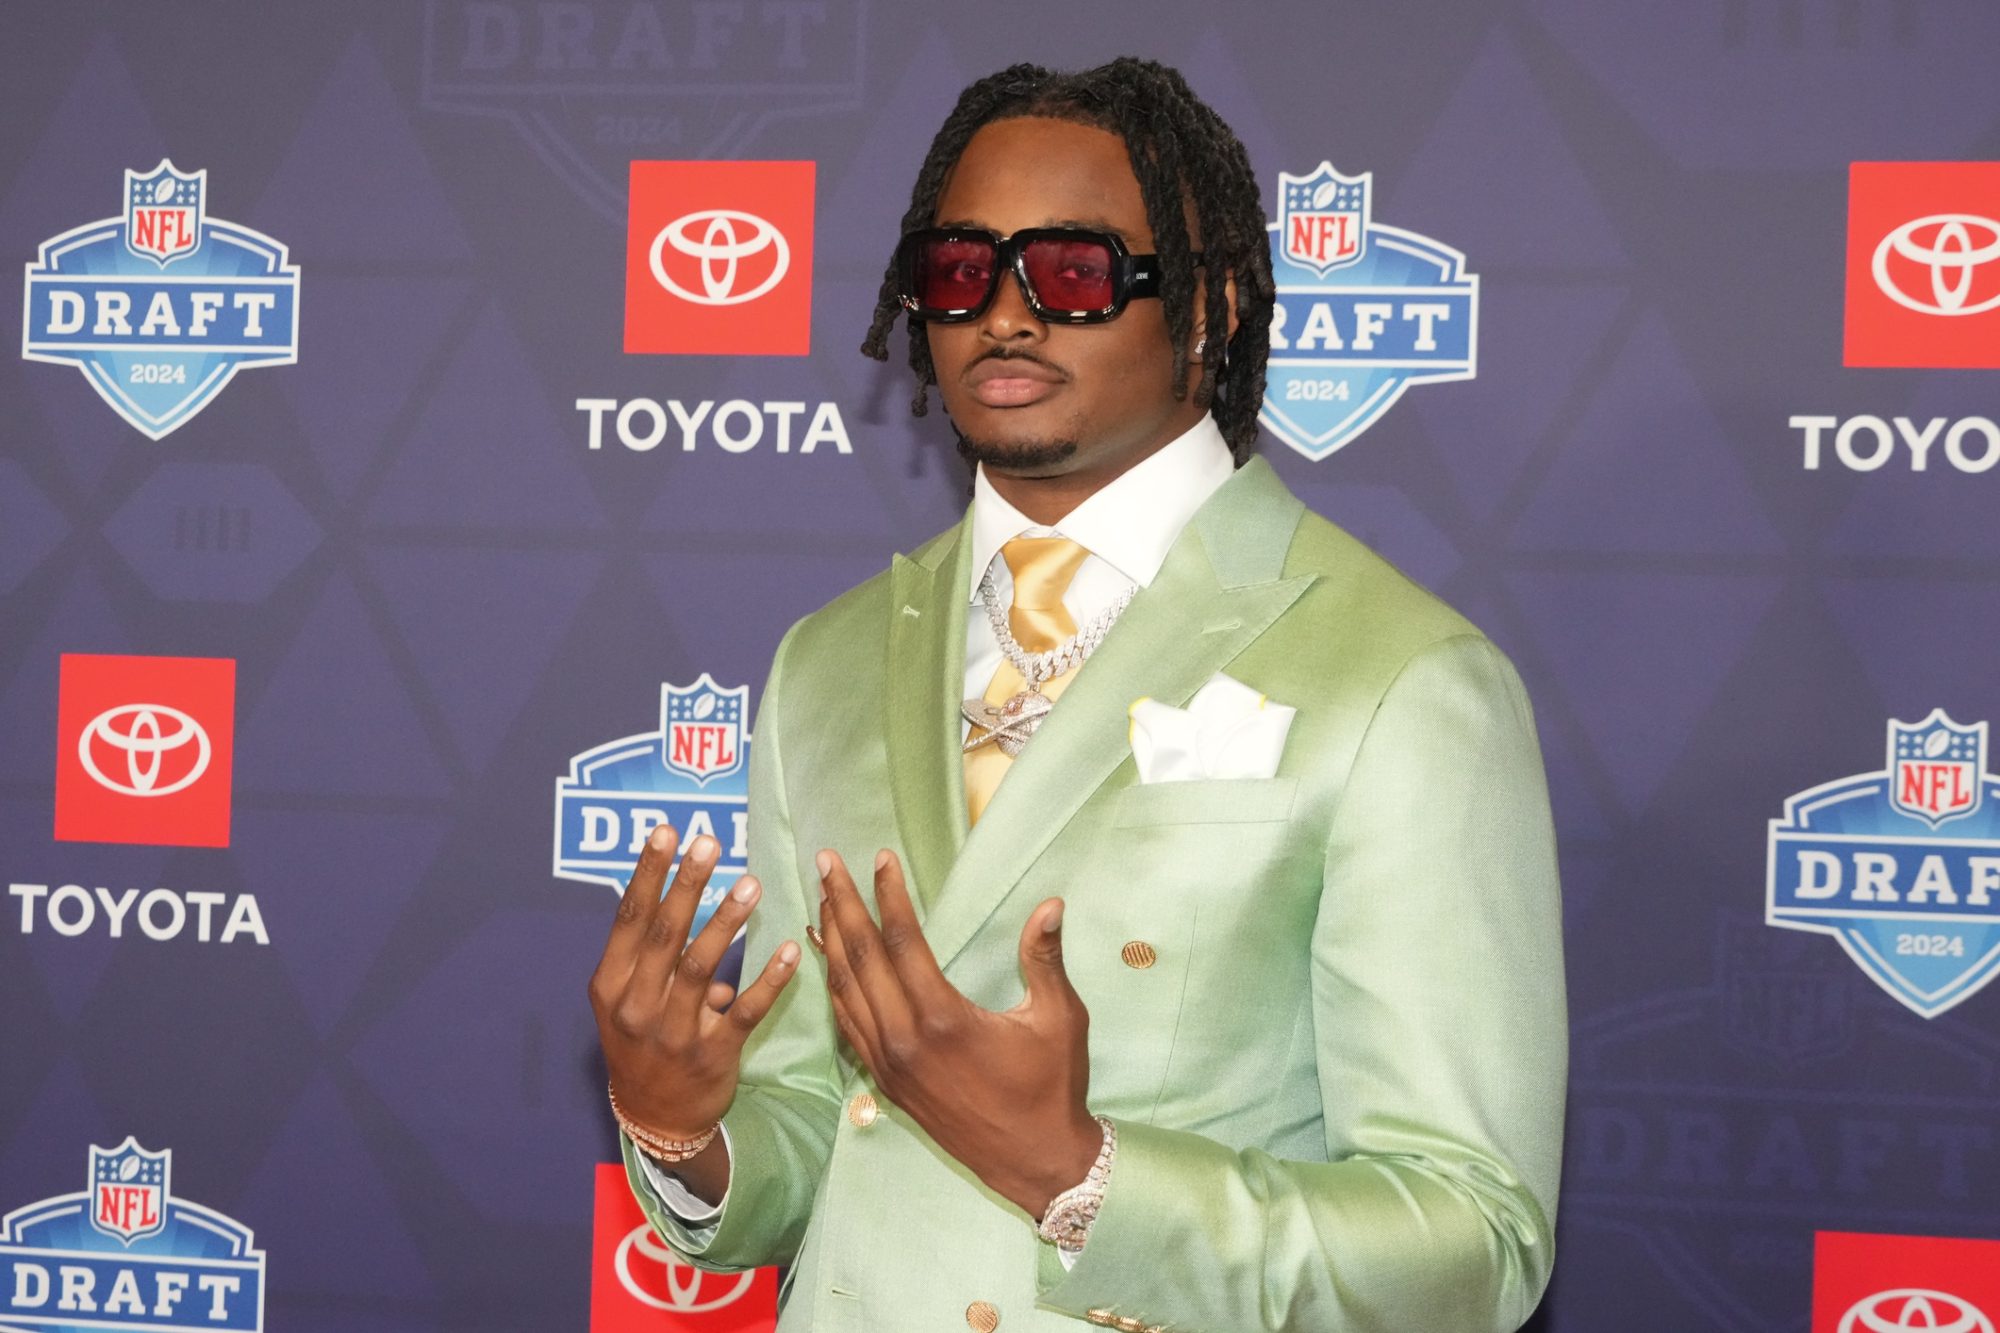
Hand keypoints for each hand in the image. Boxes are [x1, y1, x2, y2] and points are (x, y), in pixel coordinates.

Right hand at [589, 824, 801, 1199]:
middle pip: (664, 935)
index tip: (666, 831)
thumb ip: (650, 958)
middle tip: (709, 843)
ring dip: (727, 923)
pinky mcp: (713, 1055)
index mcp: (611, 986)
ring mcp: (674, 1033)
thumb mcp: (626, 1003)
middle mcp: (636, 1007)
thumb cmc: (641, 1046)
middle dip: (687, 885)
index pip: (629, 919)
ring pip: (701, 968)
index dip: (648, 873)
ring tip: (751, 884)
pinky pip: (745, 1011)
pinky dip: (769, 980)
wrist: (656, 1122)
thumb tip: (688, 908)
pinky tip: (791, 950)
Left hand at [814, 848, 1100, 1218]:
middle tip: (825, 861)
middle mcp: (905, 1039)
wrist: (1035, 1161)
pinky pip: (848, 1025)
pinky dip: (834, 987)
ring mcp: (889, 1064)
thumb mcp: (1059, 1019)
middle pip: (861, 958)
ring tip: (820, 899)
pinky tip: (828, 962)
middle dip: (841, 905)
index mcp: (943, 1018)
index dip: (888, 895)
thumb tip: (1051, 904)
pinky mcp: (886, 1082)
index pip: (901, 941)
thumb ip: (1045, 959)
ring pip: (846, 991)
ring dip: (830, 941)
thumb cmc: (1053, 1086)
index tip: (880, 857)